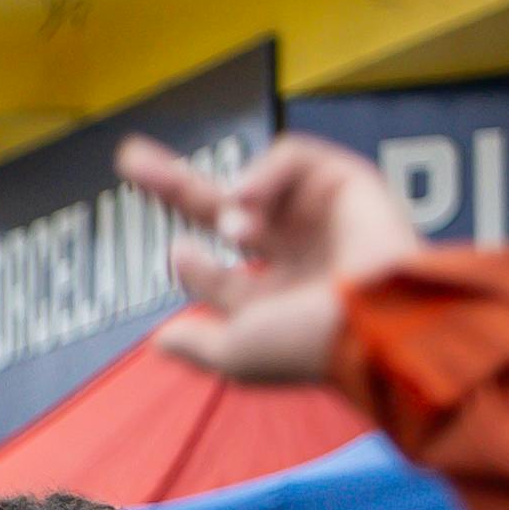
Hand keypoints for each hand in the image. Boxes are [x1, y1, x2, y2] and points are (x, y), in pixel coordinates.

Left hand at [130, 133, 428, 386]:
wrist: (379, 319)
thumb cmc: (311, 345)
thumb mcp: (239, 354)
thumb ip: (198, 347)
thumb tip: (159, 341)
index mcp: (279, 299)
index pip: (219, 275)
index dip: (193, 264)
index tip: (178, 252)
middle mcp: (298, 256)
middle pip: (223, 209)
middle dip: (174, 185)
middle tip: (129, 157)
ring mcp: (321, 218)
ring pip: (255, 183)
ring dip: (231, 200)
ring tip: (234, 227)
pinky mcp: (348, 183)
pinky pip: (292, 156)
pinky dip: (264, 171)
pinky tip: (248, 197)